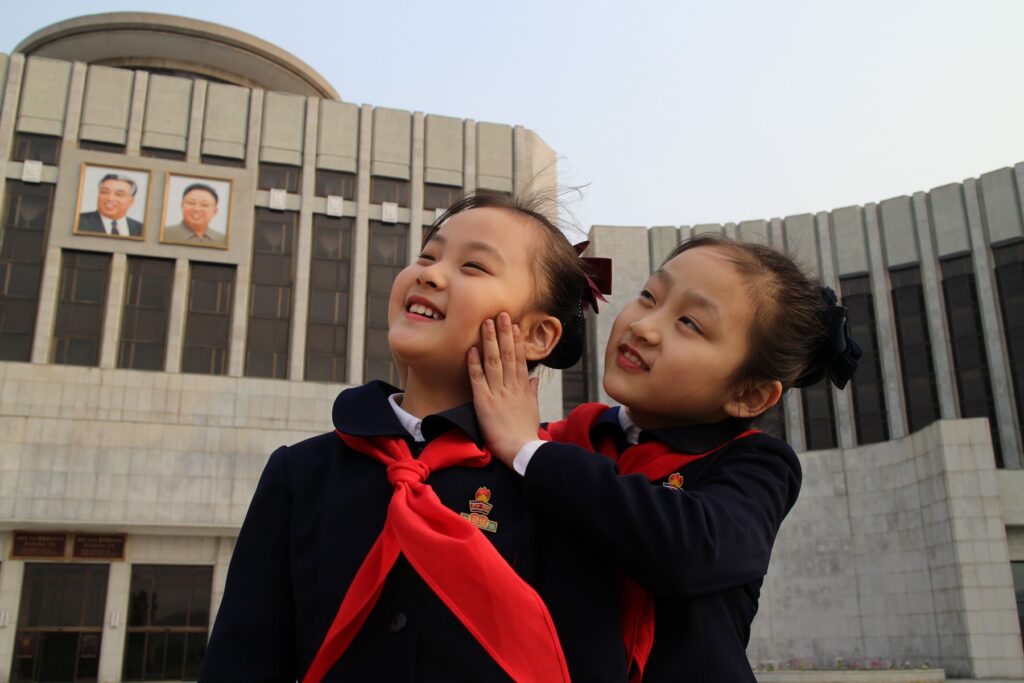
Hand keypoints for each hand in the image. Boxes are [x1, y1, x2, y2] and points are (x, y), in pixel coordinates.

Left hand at [468, 312, 541, 467]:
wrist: (521, 451)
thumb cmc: (525, 433)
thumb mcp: (532, 410)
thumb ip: (531, 392)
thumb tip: (534, 380)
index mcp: (523, 388)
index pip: (520, 359)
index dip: (517, 341)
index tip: (515, 326)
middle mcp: (512, 387)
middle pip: (509, 355)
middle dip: (504, 333)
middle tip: (501, 314)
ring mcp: (498, 393)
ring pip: (494, 362)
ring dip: (490, 341)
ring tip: (487, 323)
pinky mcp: (484, 402)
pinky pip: (478, 379)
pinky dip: (475, 364)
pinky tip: (472, 349)